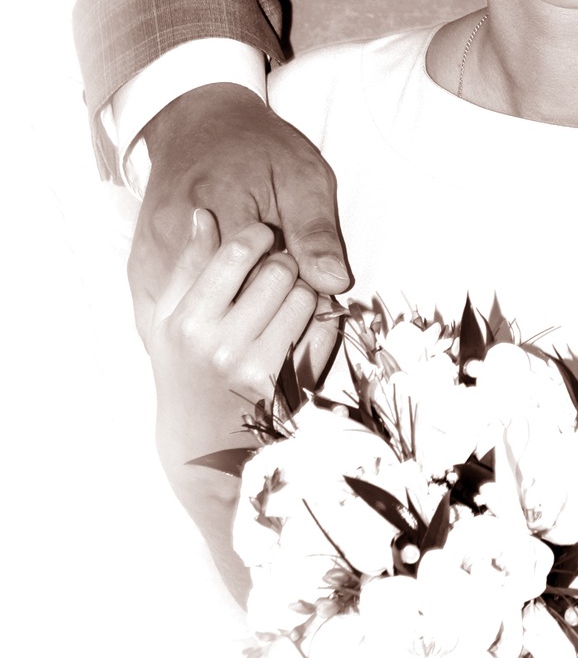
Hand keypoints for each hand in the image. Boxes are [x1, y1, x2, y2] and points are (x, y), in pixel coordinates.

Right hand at [130, 85, 349, 343]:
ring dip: (223, 313)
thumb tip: (334, 283)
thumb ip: (316, 231)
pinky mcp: (140, 262)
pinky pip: (165, 310)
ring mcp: (153, 249)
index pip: (260, 275)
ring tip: (247, 291)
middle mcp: (178, 230)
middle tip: (276, 278)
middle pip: (226, 298)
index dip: (288, 285)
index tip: (301, 276)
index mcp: (224, 203)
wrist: (198, 122)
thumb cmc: (258, 147)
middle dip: (258, 300)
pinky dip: (196, 313)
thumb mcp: (302, 176)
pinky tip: (217, 309)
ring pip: (194, 311)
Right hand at [150, 209, 318, 475]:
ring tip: (282, 305)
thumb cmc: (182, 369)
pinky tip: (300, 329)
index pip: (240, 251)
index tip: (261, 237)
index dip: (259, 235)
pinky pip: (328, 329)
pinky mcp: (294, 388)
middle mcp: (222, 347)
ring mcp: (261, 369)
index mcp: (188, 323)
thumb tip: (202, 215)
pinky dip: (322, 321)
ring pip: (308, 296)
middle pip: (280, 269)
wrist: (201, 442)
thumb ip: (188, 265)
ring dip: (303, 293)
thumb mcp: (169, 319)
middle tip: (274, 274)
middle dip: (282, 264)